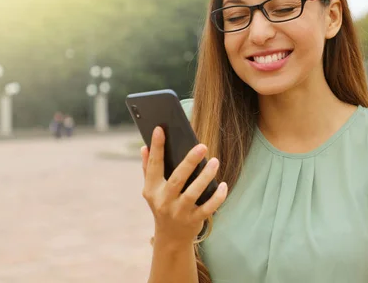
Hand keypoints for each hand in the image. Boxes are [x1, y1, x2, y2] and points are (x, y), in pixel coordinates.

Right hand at [141, 126, 227, 244]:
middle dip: (189, 162)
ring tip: (215, 161)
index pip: (154, 165)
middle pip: (177, 179)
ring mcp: (179, 212)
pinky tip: (224, 185)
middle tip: (202, 146)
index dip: (156, 147)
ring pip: (193, 193)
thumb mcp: (152, 190)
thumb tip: (144, 147)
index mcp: (152, 190)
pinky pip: (207, 208)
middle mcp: (164, 201)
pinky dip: (217, 197)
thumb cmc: (163, 205)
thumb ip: (148, 169)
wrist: (170, 238)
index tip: (160, 129)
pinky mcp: (193, 220)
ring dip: (205, 177)